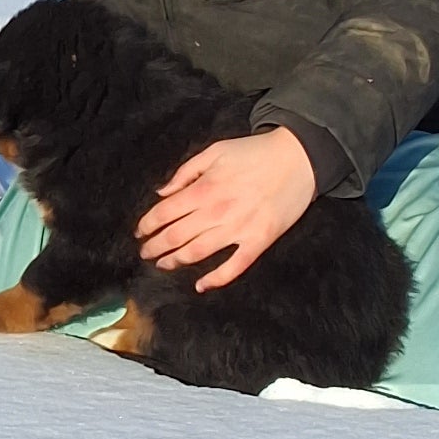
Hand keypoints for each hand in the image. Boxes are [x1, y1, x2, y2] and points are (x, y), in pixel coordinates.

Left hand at [137, 126, 316, 289]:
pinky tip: (200, 285)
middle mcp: (217, 211)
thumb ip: (185, 173)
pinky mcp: (259, 241)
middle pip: (176, 236)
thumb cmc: (255, 152)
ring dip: (175, 261)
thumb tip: (162, 193)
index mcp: (204, 189)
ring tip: (163, 265)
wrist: (299, 158)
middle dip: (155, 247)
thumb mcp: (214, 152)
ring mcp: (238, 229)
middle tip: (145, 253)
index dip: (148, 225)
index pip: (165, 213)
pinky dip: (216, 279)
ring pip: (197, 252)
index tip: (140, 232)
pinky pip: (234, 266)